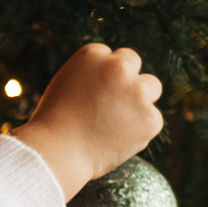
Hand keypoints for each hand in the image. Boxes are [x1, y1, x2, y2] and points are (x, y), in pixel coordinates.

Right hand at [7, 43, 165, 199]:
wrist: (56, 152)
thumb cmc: (55, 124)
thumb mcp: (67, 85)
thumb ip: (92, 75)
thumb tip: (117, 80)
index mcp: (92, 54)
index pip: (111, 56)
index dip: (104, 77)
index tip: (95, 95)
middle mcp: (118, 66)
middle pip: (133, 63)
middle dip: (125, 79)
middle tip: (110, 106)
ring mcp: (136, 91)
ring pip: (151, 87)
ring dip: (140, 101)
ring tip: (115, 123)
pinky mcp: (149, 117)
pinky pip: (152, 120)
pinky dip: (140, 130)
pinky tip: (117, 140)